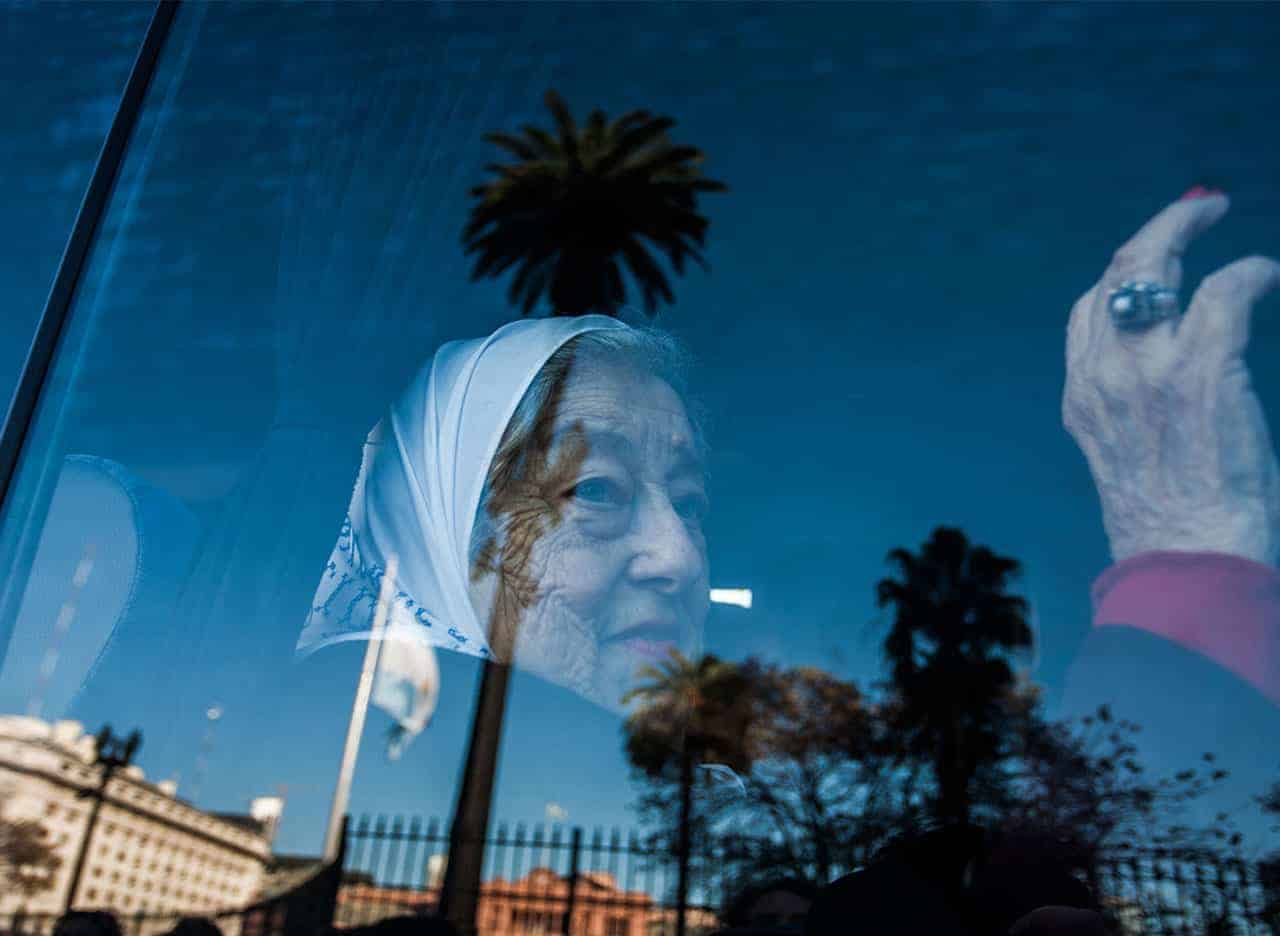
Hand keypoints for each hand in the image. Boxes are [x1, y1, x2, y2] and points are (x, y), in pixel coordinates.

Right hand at [1063, 191, 1279, 565]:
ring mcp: (1146, 370)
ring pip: (1152, 266)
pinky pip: (1223, 292)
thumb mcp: (1126, 456)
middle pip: (1116, 274)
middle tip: (1196, 210)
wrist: (1187, 557)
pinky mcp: (1199, 370)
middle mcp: (1103, 374)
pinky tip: (1267, 274)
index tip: (1155, 257)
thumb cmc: (1171, 521)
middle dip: (1156, 231)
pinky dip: (1249, 273)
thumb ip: (1133, 406)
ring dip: (1186, 228)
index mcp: (1084, 396)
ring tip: (1217, 213)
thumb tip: (1169, 376)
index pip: (1090, 311)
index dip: (1123, 273)